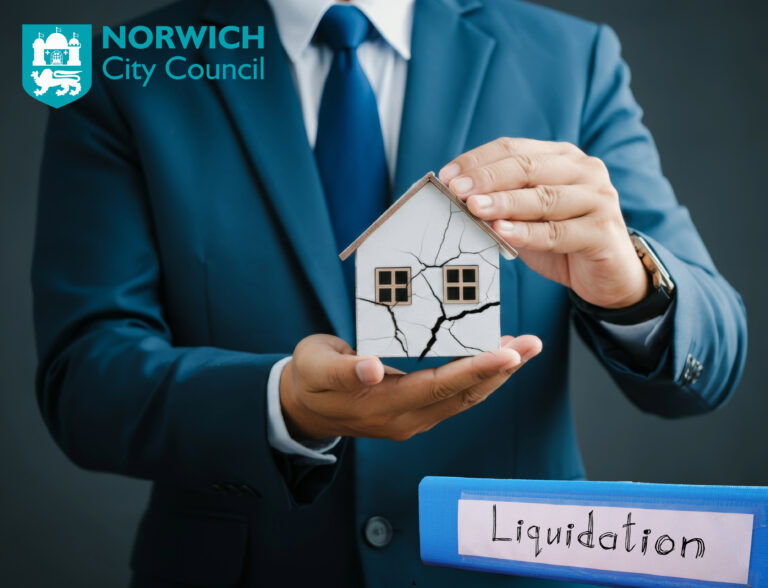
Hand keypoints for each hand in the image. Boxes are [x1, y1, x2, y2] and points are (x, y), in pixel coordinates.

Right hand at [280, 334, 541, 440]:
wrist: (301, 409)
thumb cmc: (308, 378)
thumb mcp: (315, 366)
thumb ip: (343, 369)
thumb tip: (373, 367)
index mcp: (382, 404)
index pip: (438, 387)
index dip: (474, 369)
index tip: (508, 353)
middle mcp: (405, 418)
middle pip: (462, 395)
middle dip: (500, 370)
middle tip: (532, 344)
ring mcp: (412, 419)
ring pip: (464, 398)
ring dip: (496, 375)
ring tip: (524, 348)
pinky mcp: (415, 413)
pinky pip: (455, 397)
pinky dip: (479, 377)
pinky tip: (495, 361)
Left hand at [439, 138, 648, 308]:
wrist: (609, 276)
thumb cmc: (562, 241)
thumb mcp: (528, 217)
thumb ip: (502, 205)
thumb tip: (458, 199)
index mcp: (562, 158)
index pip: (514, 148)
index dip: (478, 160)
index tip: (448, 176)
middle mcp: (584, 170)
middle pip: (528, 167)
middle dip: (487, 178)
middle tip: (456, 189)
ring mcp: (598, 198)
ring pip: (543, 197)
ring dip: (504, 202)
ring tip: (473, 207)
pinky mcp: (603, 231)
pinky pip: (557, 232)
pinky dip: (527, 232)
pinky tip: (502, 231)